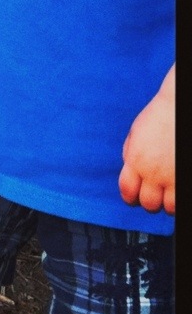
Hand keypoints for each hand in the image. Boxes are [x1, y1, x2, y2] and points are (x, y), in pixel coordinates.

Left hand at [118, 67, 174, 214]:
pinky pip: (183, 201)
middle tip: (155, 193)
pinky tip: (178, 187)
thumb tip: (130, 172)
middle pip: (148, 203)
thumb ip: (130, 154)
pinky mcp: (187, 179)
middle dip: (150, 200)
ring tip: (170, 190)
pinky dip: (180, 198)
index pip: (127, 192)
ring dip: (169, 202)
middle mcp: (154, 172)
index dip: (130, 197)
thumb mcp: (136, 134)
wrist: (178, 107)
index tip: (135, 196)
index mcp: (135, 161)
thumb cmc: (158, 117)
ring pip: (169, 207)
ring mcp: (174, 177)